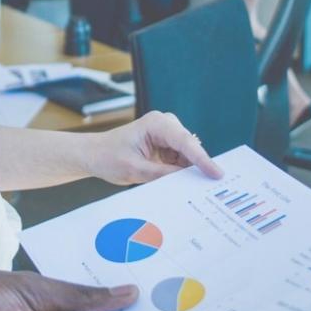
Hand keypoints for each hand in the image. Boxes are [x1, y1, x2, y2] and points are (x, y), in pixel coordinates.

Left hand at [85, 110, 222, 185]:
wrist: (94, 155)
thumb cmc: (108, 157)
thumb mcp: (136, 170)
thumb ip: (164, 174)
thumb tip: (189, 180)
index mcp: (156, 123)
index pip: (185, 142)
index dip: (203, 160)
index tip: (216, 174)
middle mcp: (164, 124)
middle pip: (190, 148)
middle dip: (197, 167)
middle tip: (207, 187)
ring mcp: (165, 133)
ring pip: (187, 155)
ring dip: (187, 170)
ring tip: (185, 187)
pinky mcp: (165, 144)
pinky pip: (180, 159)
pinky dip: (180, 171)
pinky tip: (177, 181)